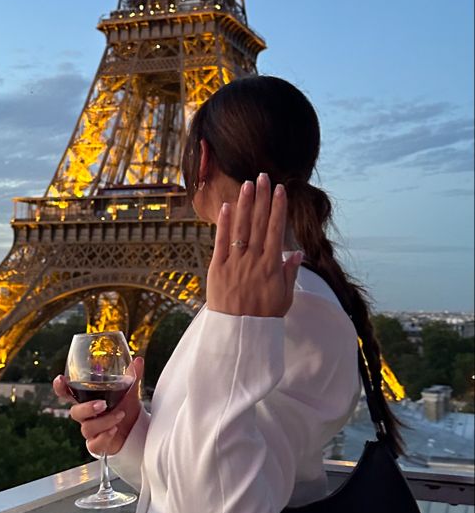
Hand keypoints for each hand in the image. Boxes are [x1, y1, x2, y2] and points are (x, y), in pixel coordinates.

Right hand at [52, 356, 144, 455]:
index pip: (68, 394)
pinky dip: (105, 436)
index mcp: (88, 400)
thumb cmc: (126, 408)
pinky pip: (94, 443)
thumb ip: (132, 376)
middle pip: (75, 412)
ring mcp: (90, 431)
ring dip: (104, 421)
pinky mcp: (97, 444)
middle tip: (102, 404)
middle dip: (87, 408)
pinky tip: (114, 430)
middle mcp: (86, 416)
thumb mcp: (130, 391)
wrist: (136, 431)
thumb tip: (138, 360)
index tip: (60, 379)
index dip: (60, 388)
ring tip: (120, 414)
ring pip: (87, 428)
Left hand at [207, 174, 302, 317]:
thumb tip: (296, 252)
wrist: (239, 334)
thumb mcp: (284, 298)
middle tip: (263, 177)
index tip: (280, 190)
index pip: (276, 230)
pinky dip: (223, 223)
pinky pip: (221, 242)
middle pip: (259, 223)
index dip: (278, 208)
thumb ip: (289, 273)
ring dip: (244, 204)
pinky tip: (226, 206)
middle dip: (262, 198)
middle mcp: (254, 260)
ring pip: (241, 228)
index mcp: (272, 266)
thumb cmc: (264, 317)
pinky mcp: (217, 268)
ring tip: (247, 184)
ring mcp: (235, 263)